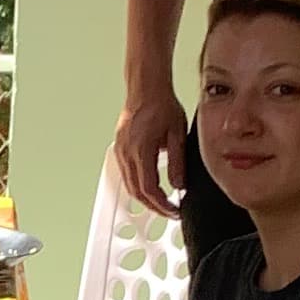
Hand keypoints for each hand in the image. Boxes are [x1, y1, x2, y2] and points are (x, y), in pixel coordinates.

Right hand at [114, 83, 188, 218]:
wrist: (146, 88)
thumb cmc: (162, 105)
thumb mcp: (177, 134)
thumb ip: (178, 162)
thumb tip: (179, 185)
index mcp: (141, 150)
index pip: (149, 189)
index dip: (162, 205)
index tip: (174, 210)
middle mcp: (127, 153)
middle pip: (136, 192)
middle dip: (153, 206)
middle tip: (169, 212)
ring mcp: (120, 150)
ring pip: (129, 184)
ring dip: (144, 197)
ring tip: (161, 202)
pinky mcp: (120, 147)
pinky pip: (126, 173)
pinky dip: (137, 185)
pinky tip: (149, 186)